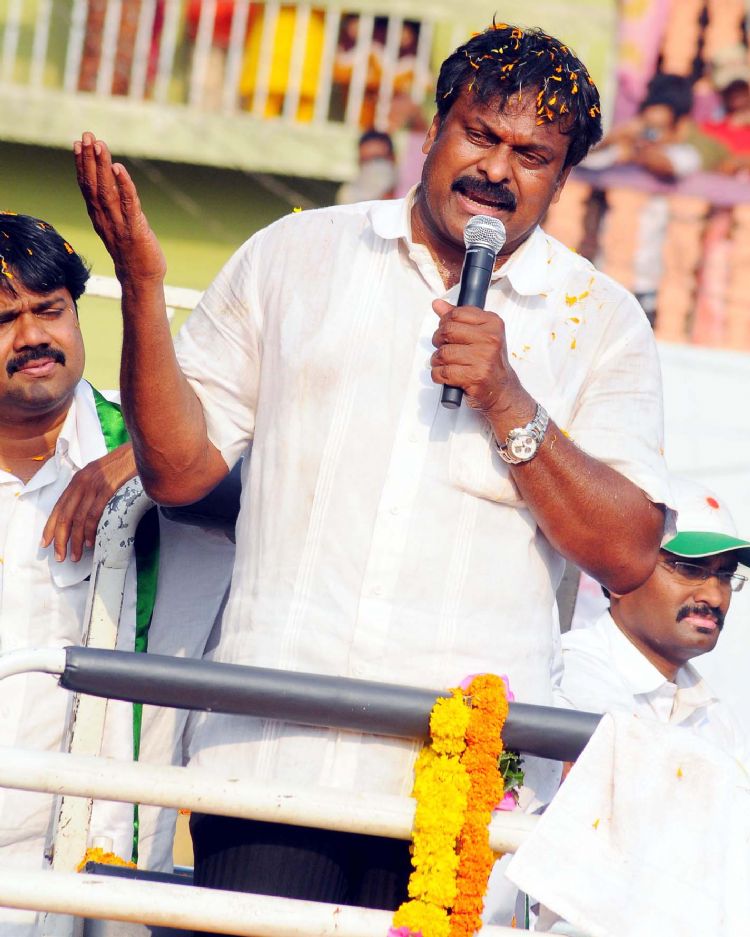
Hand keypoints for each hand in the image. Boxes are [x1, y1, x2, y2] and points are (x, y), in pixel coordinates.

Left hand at [41, 443, 137, 561]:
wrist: (139, 451)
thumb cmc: (124, 464)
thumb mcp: (102, 474)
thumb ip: (92, 488)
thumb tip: (88, 509)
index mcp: (79, 480)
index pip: (59, 507)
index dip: (51, 527)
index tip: (46, 543)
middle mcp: (82, 483)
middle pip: (65, 516)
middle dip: (60, 539)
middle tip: (60, 556)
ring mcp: (94, 486)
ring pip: (78, 519)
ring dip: (75, 540)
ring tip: (75, 555)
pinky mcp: (108, 489)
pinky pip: (94, 514)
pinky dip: (90, 530)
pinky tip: (90, 542)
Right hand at [74, 131, 166, 283]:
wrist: (140, 280)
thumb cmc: (132, 253)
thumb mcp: (118, 227)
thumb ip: (113, 208)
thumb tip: (113, 187)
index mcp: (99, 216)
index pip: (86, 186)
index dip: (81, 165)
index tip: (78, 143)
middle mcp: (104, 218)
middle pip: (93, 184)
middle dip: (89, 158)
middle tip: (87, 135)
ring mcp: (118, 224)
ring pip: (107, 190)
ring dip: (102, 166)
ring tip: (99, 145)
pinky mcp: (135, 229)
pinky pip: (128, 203)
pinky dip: (123, 185)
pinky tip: (119, 168)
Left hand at [430, 299, 526, 417]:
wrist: (502, 390)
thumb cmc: (488, 362)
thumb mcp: (479, 335)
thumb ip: (458, 318)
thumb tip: (437, 304)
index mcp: (492, 323)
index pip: (456, 314)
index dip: (445, 323)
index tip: (447, 332)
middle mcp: (490, 339)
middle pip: (447, 331)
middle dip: (438, 341)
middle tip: (443, 348)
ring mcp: (483, 358)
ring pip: (443, 353)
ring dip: (437, 360)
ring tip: (445, 363)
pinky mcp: (474, 377)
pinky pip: (443, 372)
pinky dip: (438, 375)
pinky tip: (446, 375)